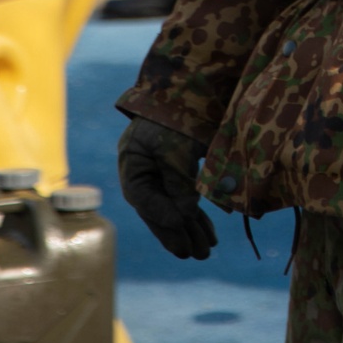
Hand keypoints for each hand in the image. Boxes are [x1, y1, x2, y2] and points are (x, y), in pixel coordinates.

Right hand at [117, 117, 216, 259]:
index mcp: (132, 163)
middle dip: (179, 233)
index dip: (161, 215)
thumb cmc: (174, 115)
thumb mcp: (174, 146)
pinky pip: (185, 199)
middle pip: (159, 209)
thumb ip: (177, 180)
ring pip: (174, 208)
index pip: (144, 198)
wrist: (188, 87)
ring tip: (206, 250)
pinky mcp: (178, 173)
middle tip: (195, 254)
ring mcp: (160, 173)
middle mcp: (143, 172)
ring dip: (191, 228)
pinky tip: (209, 232)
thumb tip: (185, 215)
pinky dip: (198, 215)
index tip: (180, 225)